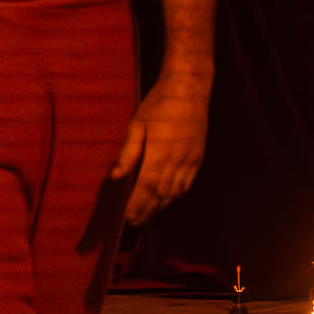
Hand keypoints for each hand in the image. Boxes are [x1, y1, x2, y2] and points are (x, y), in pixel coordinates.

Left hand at [110, 74, 208, 222]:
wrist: (189, 89)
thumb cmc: (159, 104)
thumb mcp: (137, 124)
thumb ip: (128, 153)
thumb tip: (115, 176)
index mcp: (160, 153)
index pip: (146, 188)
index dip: (137, 205)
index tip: (126, 217)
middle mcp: (177, 162)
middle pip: (160, 195)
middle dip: (146, 211)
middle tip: (133, 223)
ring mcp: (190, 161)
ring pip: (174, 192)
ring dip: (160, 207)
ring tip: (147, 217)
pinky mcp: (197, 158)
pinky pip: (187, 184)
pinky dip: (175, 196)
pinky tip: (167, 201)